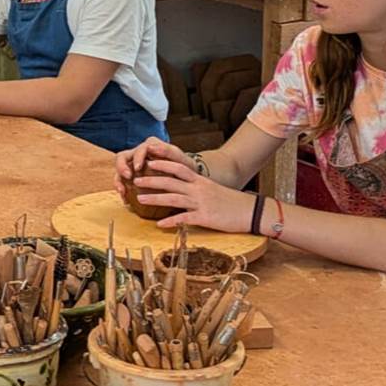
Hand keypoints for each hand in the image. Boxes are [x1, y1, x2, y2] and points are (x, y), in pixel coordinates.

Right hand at [113, 136, 191, 199]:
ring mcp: (134, 165)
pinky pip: (121, 181)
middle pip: (123, 156)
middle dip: (122, 166)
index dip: (137, 157)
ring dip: (118, 178)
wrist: (187, 183)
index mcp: (151, 147)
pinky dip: (121, 188)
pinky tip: (125, 198)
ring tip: (122, 190)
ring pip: (119, 168)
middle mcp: (139, 154)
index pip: (140, 148)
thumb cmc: (185, 170)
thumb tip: (152, 146)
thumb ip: (170, 152)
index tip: (139, 168)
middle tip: (127, 176)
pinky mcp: (132, 177)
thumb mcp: (183, 161)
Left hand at [132, 158, 255, 232]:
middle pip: (171, 182)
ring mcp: (201, 203)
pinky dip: (170, 221)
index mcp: (200, 181)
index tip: (149, 161)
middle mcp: (198, 189)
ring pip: (173, 198)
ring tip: (139, 198)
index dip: (162, 164)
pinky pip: (184, 219)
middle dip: (152, 180)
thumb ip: (197, 187)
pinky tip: (159, 224)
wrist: (250, 211)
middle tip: (135, 179)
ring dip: (155, 198)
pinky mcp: (205, 217)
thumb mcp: (212, 189)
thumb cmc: (231, 201)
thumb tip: (182, 188)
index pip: (178, 168)